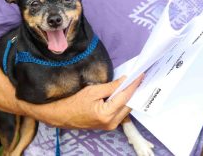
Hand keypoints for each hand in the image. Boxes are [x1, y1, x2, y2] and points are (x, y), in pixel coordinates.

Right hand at [22, 74, 143, 129]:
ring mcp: (110, 126)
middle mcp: (111, 123)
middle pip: (128, 105)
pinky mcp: (108, 125)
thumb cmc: (74, 102)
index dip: (133, 85)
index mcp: (107, 114)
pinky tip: (125, 93)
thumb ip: (110, 87)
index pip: (125, 97)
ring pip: (126, 109)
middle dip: (134, 91)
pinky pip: (120, 113)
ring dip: (129, 97)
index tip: (140, 75)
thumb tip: (124, 81)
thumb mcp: (92, 91)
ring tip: (134, 84)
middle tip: (140, 78)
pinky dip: (123, 103)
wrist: (62, 116)